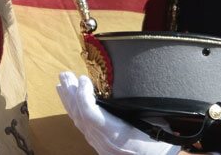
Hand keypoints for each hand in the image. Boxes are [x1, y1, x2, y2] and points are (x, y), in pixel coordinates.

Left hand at [57, 72, 180, 154]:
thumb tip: (124, 86)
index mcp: (115, 133)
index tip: (83, 78)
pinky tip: (71, 104)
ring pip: (79, 121)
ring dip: (70, 101)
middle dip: (71, 94)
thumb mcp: (152, 119)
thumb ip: (136, 106)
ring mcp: (100, 144)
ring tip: (62, 85)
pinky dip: (76, 111)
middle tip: (64, 75)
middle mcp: (103, 140)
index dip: (83, 95)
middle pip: (80, 115)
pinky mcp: (100, 144)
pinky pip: (83, 126)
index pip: (90, 114)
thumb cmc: (159, 141)